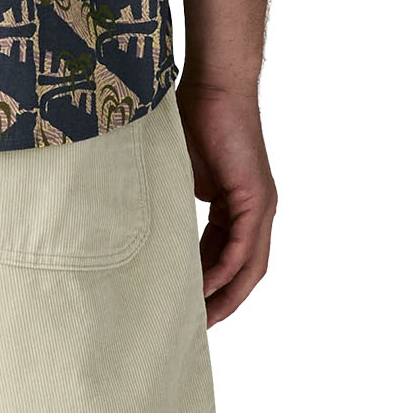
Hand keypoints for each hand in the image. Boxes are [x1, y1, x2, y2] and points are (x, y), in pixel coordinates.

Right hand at [175, 81, 276, 325]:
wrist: (214, 85)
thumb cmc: (193, 116)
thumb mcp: (181, 171)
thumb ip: (176, 201)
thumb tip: (152, 227)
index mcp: (237, 204)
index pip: (226, 256)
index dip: (208, 284)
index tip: (185, 304)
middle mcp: (256, 211)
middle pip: (244, 271)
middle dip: (222, 302)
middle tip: (195, 328)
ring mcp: (260, 206)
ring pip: (249, 266)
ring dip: (226, 295)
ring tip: (201, 320)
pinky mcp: (257, 199)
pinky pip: (244, 248)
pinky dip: (226, 271)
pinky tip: (206, 287)